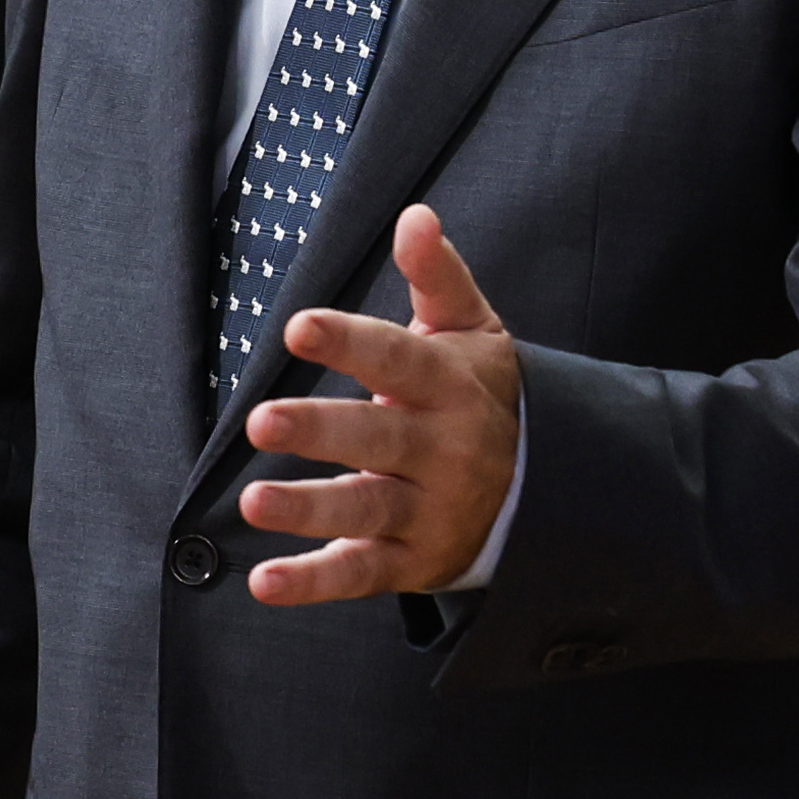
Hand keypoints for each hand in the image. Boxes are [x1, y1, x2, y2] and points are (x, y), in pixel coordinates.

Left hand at [240, 204, 521, 604]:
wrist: (545, 490)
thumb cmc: (481, 394)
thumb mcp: (473, 332)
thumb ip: (438, 276)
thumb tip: (415, 216)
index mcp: (449, 387)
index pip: (397, 359)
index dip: (350, 342)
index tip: (299, 327)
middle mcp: (441, 451)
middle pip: (378, 439)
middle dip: (321, 430)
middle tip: (262, 420)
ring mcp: (427, 511)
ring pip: (365, 511)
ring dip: (308, 510)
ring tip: (254, 501)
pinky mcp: (413, 562)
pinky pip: (360, 574)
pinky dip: (312, 583)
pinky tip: (264, 582)